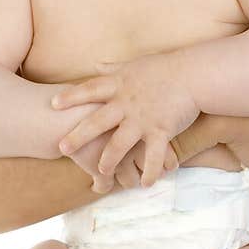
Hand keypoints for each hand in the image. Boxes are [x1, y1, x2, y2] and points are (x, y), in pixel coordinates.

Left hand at [53, 55, 198, 186]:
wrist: (194, 74)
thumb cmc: (165, 68)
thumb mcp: (135, 65)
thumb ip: (113, 68)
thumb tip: (95, 64)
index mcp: (120, 85)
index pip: (90, 90)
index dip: (72, 97)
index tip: (53, 104)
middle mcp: (127, 103)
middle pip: (97, 121)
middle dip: (79, 136)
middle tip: (62, 148)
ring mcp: (143, 118)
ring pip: (120, 143)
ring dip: (109, 159)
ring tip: (102, 171)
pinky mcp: (161, 130)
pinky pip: (153, 155)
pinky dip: (149, 171)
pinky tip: (145, 184)